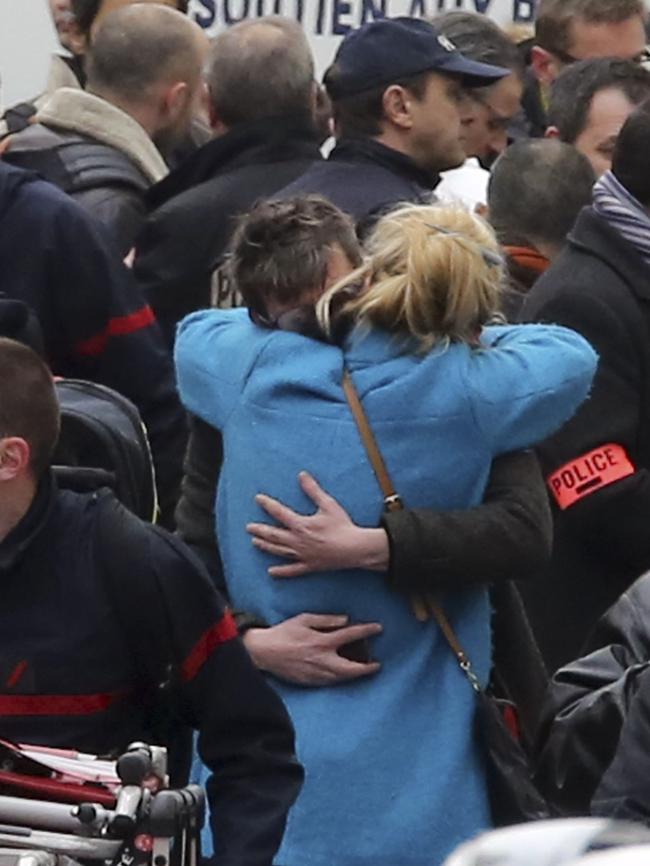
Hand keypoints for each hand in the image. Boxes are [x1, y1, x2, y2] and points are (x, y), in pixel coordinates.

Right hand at [243, 613, 381, 685]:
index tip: (378, 628)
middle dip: (366, 668)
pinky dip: (340, 679)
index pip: (350, 635)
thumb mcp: (304, 619)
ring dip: (355, 675)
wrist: (263, 652)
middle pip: (351, 668)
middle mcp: (321, 660)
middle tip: (377, 665)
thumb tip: (345, 620)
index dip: (366, 630)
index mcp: (321, 641)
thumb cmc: (284, 632)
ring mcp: (315, 674)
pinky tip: (344, 675)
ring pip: (341, 678)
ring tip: (364, 670)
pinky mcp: (309, 682)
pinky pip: (329, 682)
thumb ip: (327, 620)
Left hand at [247, 471, 388, 576]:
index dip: (267, 504)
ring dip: (265, 546)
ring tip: (255, 542)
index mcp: (301, 525)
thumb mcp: (328, 504)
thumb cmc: (342, 525)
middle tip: (248, 527)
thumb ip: (313, 490)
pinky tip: (271, 572)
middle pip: (273, 535)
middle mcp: (297, 541)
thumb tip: (302, 475)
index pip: (279, 512)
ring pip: (279, 551)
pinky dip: (281, 571)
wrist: (355, 548)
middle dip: (260, 530)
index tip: (258, 499)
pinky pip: (292, 570)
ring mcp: (302, 555)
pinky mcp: (309, 566)